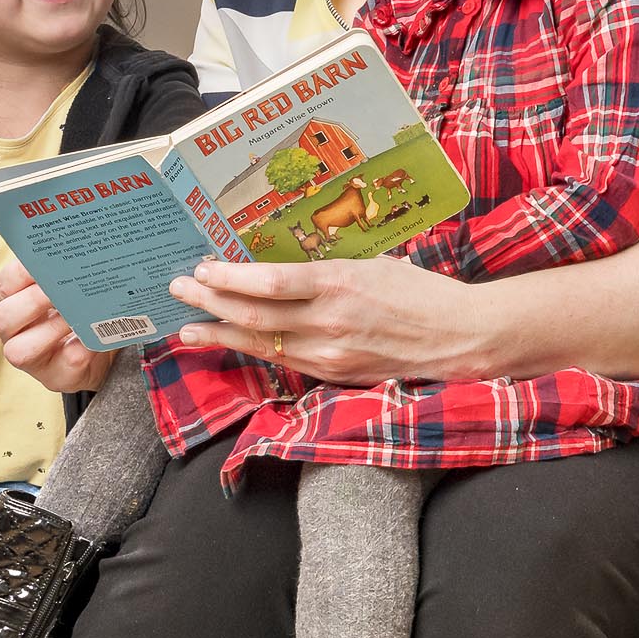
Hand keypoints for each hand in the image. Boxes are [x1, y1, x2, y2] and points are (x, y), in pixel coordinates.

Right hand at [0, 260, 117, 394]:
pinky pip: (64, 363)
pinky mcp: (55, 377)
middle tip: (61, 289)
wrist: (100, 341)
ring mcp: (31, 358)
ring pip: (19, 351)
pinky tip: (95, 336)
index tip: (47, 263)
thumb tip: (80, 250)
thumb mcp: (65, 284)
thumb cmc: (76, 306)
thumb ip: (64, 269)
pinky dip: (81, 348)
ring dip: (52, 329)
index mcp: (11, 299)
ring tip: (78, 314)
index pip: (6, 282)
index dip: (23, 272)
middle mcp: (13, 331)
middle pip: (4, 318)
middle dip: (34, 301)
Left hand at [166, 255, 491, 384]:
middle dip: (210, 302)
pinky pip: (284, 361)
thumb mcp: (373, 263)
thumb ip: (327, 269)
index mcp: (338, 283)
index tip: (201, 268)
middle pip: (254, 314)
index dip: (228, 277)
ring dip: (221, 334)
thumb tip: (282, 264)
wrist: (460, 338)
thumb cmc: (420, 292)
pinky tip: (233, 343)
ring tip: (188, 327)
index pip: (268, 282)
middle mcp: (328, 321)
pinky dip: (253, 350)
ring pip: (261, 344)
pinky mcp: (334, 374)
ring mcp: (329, 353)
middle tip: (178, 291)